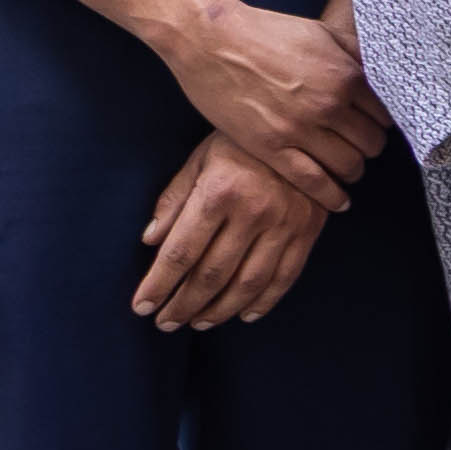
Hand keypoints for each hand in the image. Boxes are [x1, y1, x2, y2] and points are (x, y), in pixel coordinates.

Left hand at [128, 132, 335, 328]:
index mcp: (218, 193)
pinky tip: (244, 314)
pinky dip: (265, 301)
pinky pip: (286, 276)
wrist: (302, 127)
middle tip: (166, 323)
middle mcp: (253, 213)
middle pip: (212, 274)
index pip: (181, 252)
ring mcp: (284, 224)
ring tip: (199, 322)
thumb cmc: (240, 142)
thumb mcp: (199, 159)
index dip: (159, 283)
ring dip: (220, 310)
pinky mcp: (308, 231)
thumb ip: (174, 200)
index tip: (142, 306)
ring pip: (248, 283)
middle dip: (184, 304)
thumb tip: (150, 240)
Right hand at [153, 0, 382, 191]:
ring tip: (347, 170)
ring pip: (348, 166)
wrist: (209, 39)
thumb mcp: (321, 32)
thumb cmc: (265, 31)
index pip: (385, 117)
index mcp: (346, 75)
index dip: (380, 124)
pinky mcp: (270, 147)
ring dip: (352, 171)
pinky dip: (331, 196)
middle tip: (358, 148)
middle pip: (370, 144)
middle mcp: (329, 105)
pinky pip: (313, 182)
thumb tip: (382, 72)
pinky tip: (339, 202)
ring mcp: (299, 128)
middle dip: (368, 148)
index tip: (372, 128)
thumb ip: (355, 54)